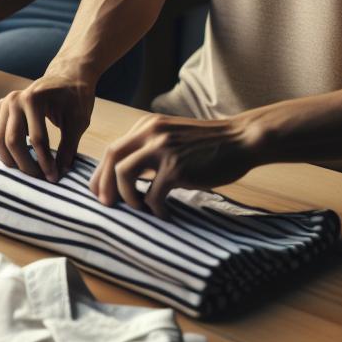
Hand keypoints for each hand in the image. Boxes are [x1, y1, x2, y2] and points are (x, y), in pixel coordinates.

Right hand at [0, 58, 100, 182]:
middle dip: (26, 165)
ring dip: (12, 160)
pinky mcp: (1, 108)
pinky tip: (21, 160)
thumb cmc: (75, 97)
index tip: (54, 177)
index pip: (37, 139)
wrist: (67, 75)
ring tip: (30, 172)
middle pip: (13, 141)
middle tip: (40, 178)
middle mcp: (14, 99)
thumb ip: (68, 147)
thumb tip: (60, 173)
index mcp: (34, 98)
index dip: (45, 162)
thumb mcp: (78, 122)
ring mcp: (5, 102)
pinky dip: (6, 150)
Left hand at [91, 113, 259, 217]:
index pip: (113, 149)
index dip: (101, 172)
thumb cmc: (209, 144)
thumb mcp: (173, 136)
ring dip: (127, 197)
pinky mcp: (177, 168)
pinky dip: (155, 210)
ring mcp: (163, 150)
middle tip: (106, 204)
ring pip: (124, 174)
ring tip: (140, 208)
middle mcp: (151, 133)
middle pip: (111, 158)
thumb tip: (126, 175)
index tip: (98, 191)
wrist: (242, 139)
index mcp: (147, 126)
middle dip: (103, 184)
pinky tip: (164, 215)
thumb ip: (150, 148)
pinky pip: (152, 195)